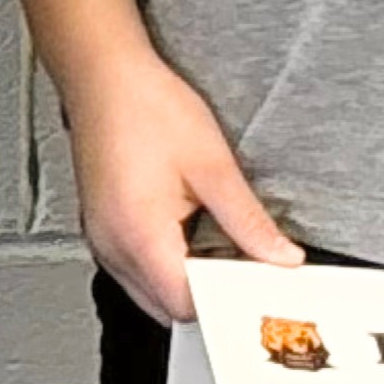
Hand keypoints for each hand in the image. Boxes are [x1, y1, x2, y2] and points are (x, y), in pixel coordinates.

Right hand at [61, 41, 293, 327]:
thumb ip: (248, 221)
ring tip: (217, 249)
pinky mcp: (102, 231)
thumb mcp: (213, 164)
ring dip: (185, 282)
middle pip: (166, 308)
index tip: (256, 290)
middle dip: (207, 298)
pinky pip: (136, 270)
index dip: (224, 305)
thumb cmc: (146, 107)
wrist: (102, 75)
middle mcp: (113, 247)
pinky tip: (189, 236)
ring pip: (149, 293)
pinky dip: (166, 266)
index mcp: (140, 235)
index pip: (186, 305)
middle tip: (245, 272)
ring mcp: (102, 241)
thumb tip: (281, 257)